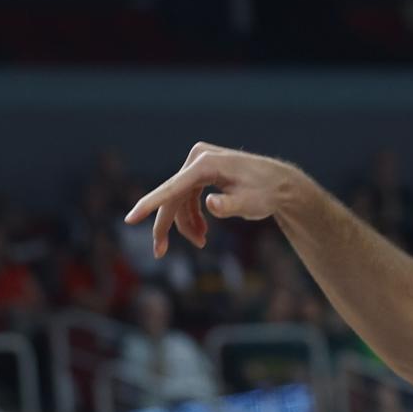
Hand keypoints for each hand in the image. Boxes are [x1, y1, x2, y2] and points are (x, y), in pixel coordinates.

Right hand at [123, 143, 308, 257]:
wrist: (281, 184)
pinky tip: (201, 232)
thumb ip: (231, 205)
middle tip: (160, 252)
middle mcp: (199, 159)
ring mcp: (199, 163)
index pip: (172, 187)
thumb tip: (210, 203)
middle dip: (166, 225)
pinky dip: (192, 216)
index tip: (130, 219)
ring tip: (201, 242)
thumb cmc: (268, 193)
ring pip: (178, 199)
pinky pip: (187, 196)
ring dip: (185, 223)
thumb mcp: (252, 203)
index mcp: (207, 164)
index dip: (150, 204)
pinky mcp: (201, 171)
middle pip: (172, 196)